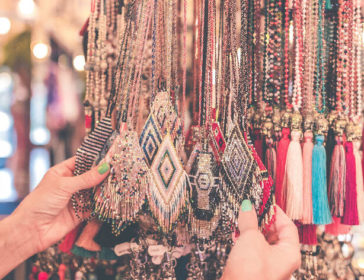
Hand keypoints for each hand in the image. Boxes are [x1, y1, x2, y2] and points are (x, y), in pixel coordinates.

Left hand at [0, 157, 109, 277]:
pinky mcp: (80, 213)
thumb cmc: (40, 203)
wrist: (31, 231)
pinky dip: (103, 204)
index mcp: (62, 173)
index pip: (82, 162)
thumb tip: (105, 168)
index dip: (95, 159)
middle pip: (91, 177)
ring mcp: (76, 199)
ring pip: (94, 192)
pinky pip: (94, 207)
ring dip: (104, 190)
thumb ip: (86, 178)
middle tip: (118, 171)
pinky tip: (112, 199)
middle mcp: (70, 185)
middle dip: (103, 175)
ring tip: (118, 183)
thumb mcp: (64, 186)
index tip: (110, 157)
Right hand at [221, 201, 300, 279]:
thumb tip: (247, 206)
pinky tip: (237, 233)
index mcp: (290, 253)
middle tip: (252, 209)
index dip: (277, 213)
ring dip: (253, 229)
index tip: (265, 203)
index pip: (288, 227)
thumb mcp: (250, 238)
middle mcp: (282, 261)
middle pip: (276, 234)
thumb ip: (249, 220)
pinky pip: (254, 250)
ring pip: (264, 242)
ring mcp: (269, 267)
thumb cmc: (250, 271)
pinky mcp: (255, 270)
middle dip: (263, 221)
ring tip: (243, 219)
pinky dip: (247, 240)